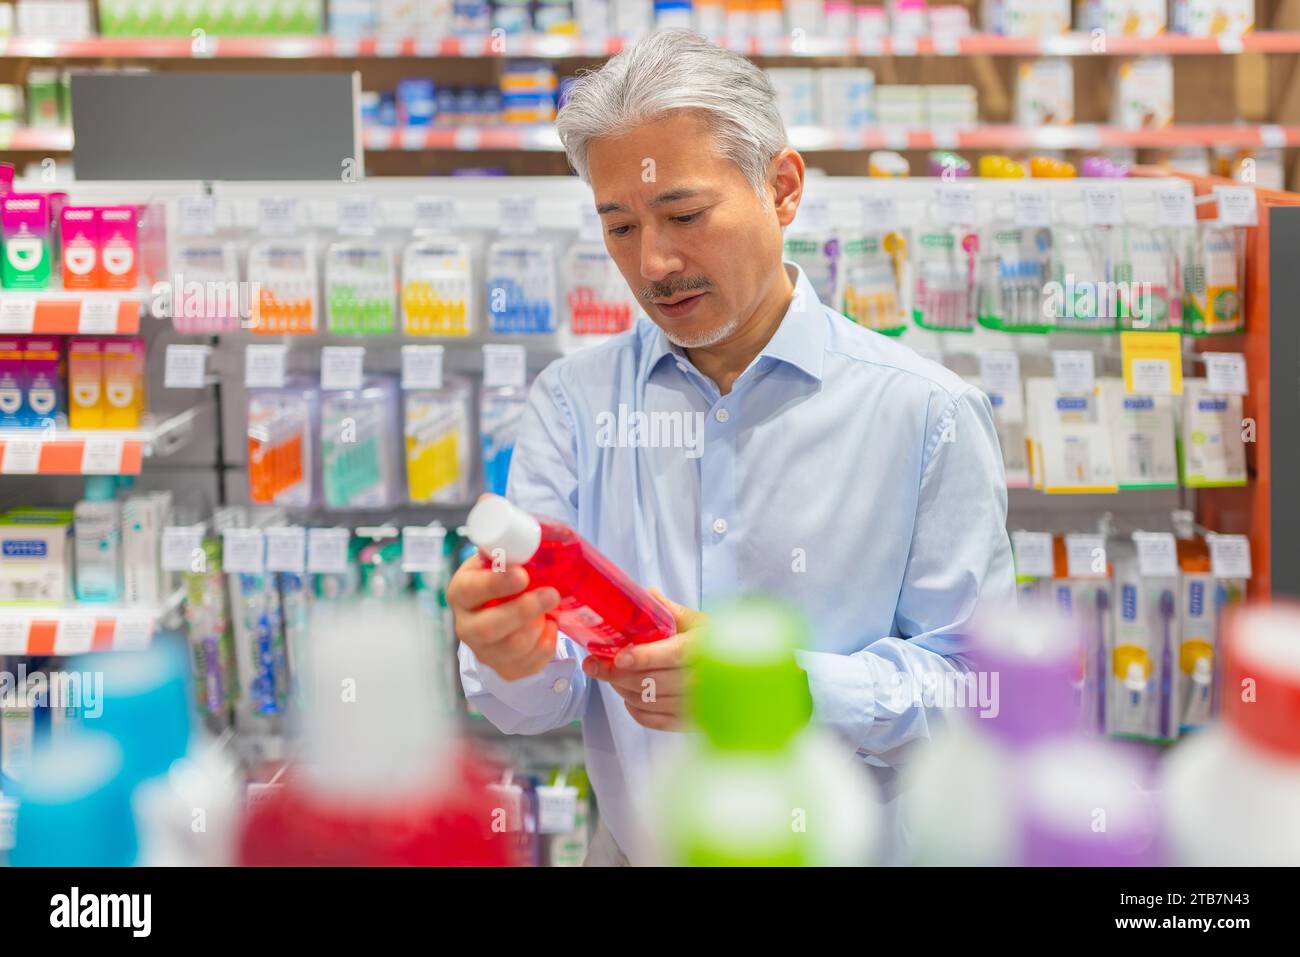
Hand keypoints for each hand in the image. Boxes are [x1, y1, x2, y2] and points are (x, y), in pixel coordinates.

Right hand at [447, 553, 560, 681]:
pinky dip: (547, 644)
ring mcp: (485, 651)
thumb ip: (503, 542)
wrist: (503, 611)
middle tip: (551, 594)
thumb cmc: (503, 580)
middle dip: (524, 610)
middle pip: (489, 627)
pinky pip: (530, 664)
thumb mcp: (499, 558)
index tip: (522, 574)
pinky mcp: (505, 669)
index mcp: (461, 592)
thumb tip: (504, 517)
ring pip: (513, 647)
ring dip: (538, 626)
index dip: (495, 584)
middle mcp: (466, 626)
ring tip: (551, 608)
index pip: (470, 590)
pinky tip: (549, 626)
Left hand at [581, 589, 707, 730]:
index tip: (619, 657)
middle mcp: (706, 679)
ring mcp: (698, 705)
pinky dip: (635, 709)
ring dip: (624, 690)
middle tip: (597, 665)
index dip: (645, 657)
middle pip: (656, 681)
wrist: (738, 680)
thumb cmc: (715, 645)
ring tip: (612, 676)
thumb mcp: (698, 622)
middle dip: (621, 675)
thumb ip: (669, 610)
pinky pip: (655, 721)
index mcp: (707, 647)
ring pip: (651, 702)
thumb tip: (645, 594)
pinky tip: (628, 696)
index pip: (675, 654)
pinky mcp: (690, 723)